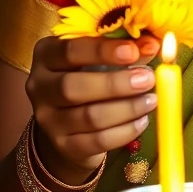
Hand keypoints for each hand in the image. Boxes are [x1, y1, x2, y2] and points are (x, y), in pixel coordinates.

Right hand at [25, 34, 160, 184]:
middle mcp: (39, 86)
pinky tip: (142, 120)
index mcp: (46, 54)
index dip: (103, 50)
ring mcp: (48, 119)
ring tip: (151, 100)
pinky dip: (124, 132)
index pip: (70, 50)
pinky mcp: (64, 146)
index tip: (134, 50)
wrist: (69, 121)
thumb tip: (153, 45)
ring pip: (88, 117)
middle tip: (148, 79)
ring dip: (126, 108)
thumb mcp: (98, 55)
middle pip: (74, 87)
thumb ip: (124, 48)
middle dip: (115, 84)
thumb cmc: (89, 74)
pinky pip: (97, 141)